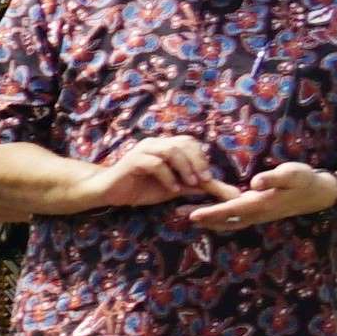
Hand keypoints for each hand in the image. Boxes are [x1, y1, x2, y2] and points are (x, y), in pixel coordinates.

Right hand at [87, 132, 222, 211]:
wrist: (109, 192)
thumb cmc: (141, 188)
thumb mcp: (175, 188)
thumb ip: (197, 187)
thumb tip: (227, 193)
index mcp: (165, 146)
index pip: (189, 142)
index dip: (201, 158)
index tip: (208, 178)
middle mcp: (155, 144)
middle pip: (183, 143)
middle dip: (197, 161)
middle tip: (203, 180)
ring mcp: (143, 150)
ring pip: (170, 150)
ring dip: (184, 168)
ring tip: (189, 184)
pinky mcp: (132, 161)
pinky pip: (155, 163)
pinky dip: (167, 176)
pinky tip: (172, 188)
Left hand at [186, 160, 336, 235]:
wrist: (317, 193)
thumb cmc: (304, 180)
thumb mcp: (293, 174)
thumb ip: (275, 178)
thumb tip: (255, 182)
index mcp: (261, 204)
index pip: (231, 210)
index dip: (211, 212)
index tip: (192, 215)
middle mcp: (256, 213)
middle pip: (223, 219)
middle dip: (201, 217)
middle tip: (176, 213)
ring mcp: (256, 215)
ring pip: (226, 220)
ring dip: (206, 218)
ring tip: (183, 213)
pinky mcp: (256, 212)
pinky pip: (232, 217)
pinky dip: (217, 216)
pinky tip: (204, 211)